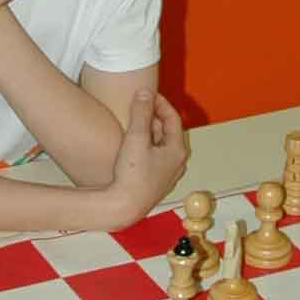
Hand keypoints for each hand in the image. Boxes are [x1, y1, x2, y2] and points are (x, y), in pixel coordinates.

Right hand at [106, 91, 189, 220]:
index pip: (173, 118)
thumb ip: (141, 113)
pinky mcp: (155, 183)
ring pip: (161, 145)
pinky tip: (132, 146)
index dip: (160, 103)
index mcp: (177, 151)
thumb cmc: (132, 175)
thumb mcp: (136, 138)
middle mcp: (176, 163)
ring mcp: (166, 175)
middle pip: (168, 132)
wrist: (123, 207)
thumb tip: (144, 92)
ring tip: (134, 124)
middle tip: (139, 107)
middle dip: (154, 117)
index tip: (147, 94)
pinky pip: (154, 157)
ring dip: (149, 132)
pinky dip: (146, 146)